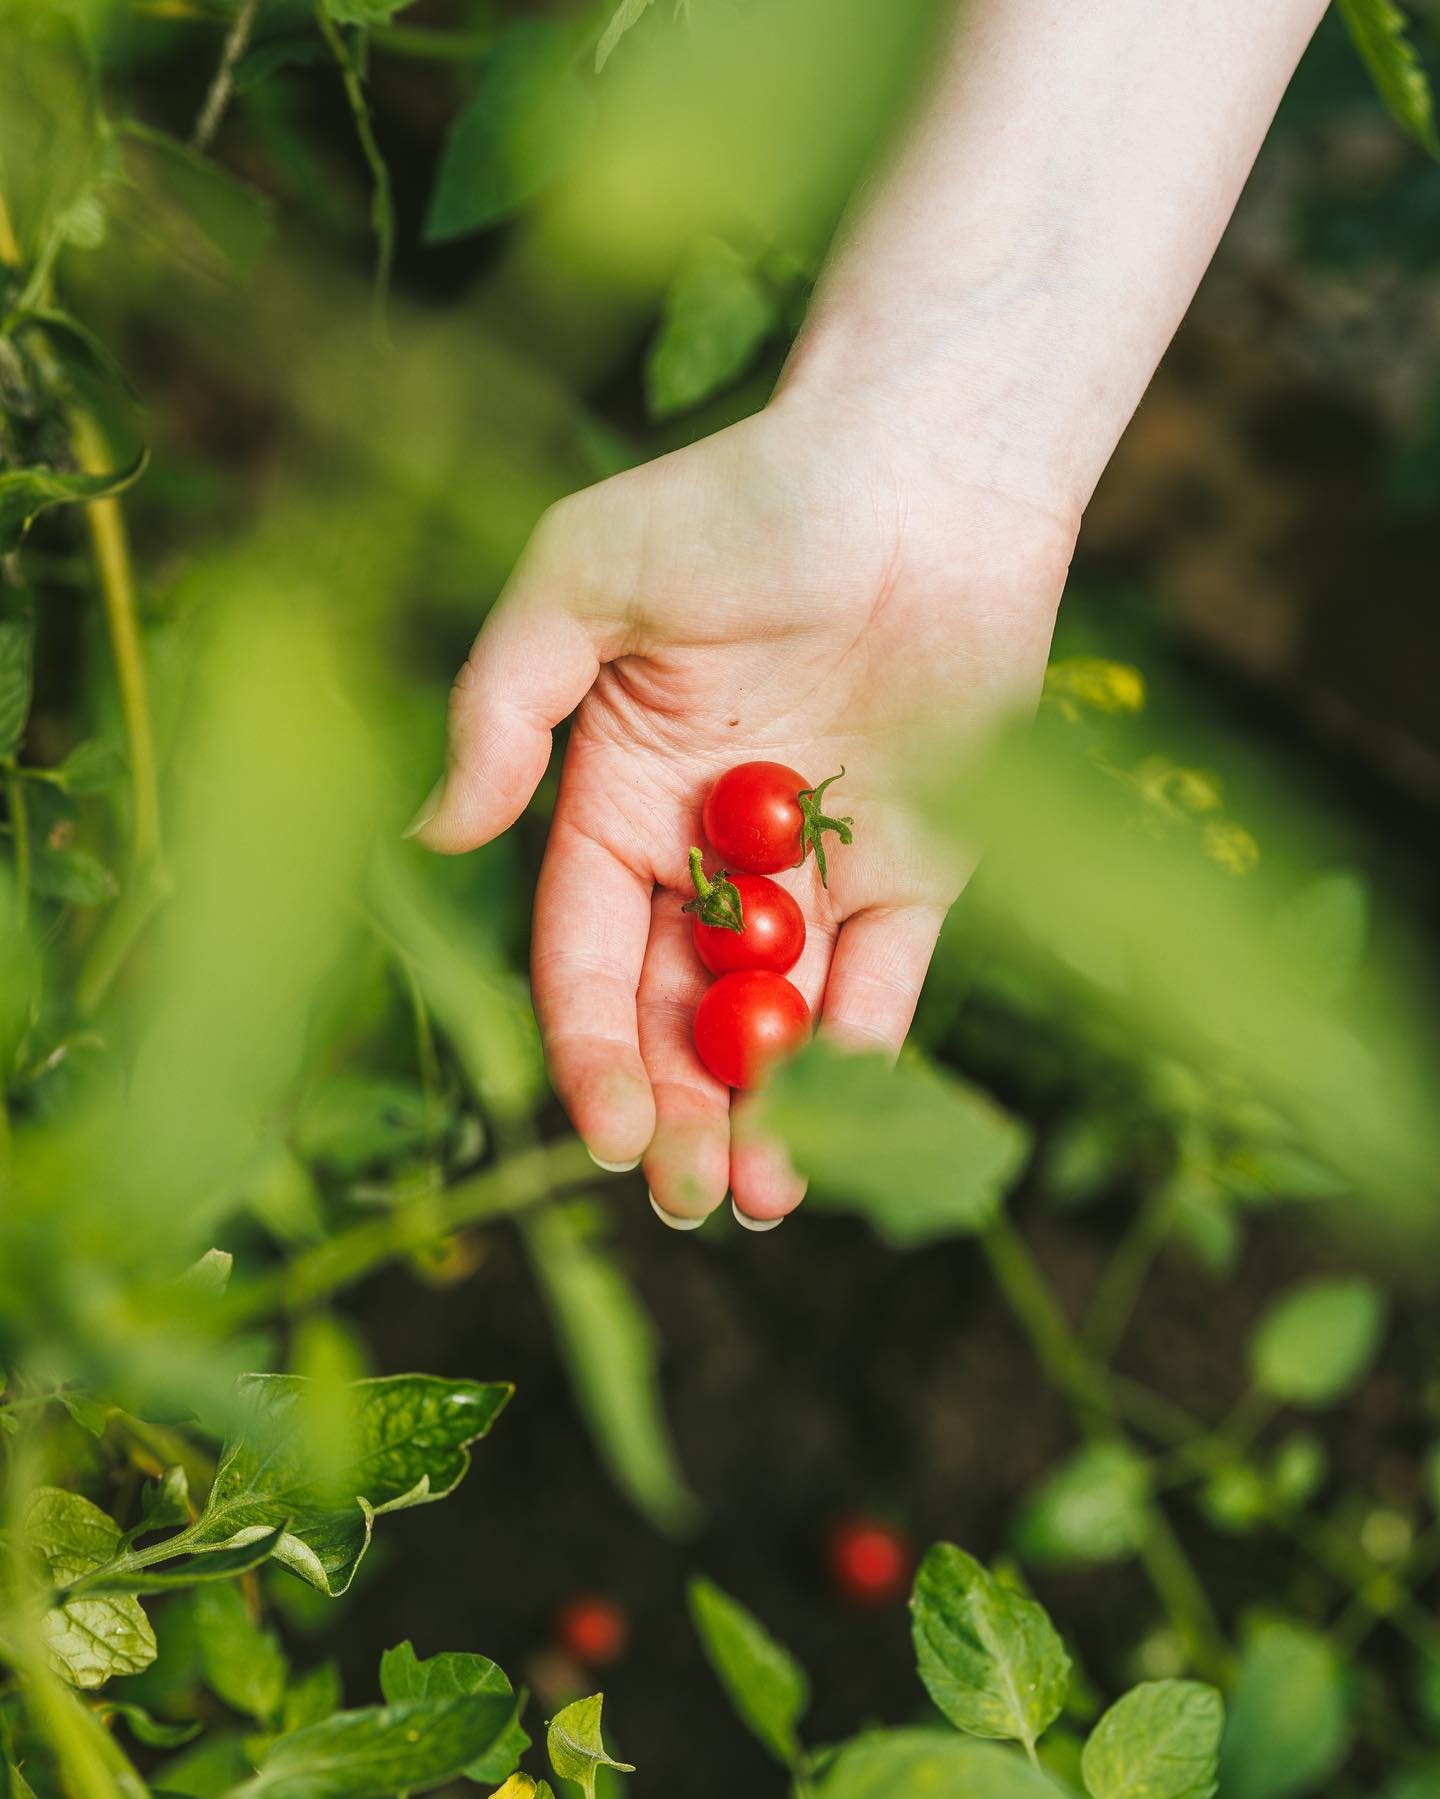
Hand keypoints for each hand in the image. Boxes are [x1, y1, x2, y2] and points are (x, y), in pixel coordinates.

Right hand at [412, 392, 1073, 1223]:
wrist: (923, 468)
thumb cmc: (742, 501)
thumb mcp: (584, 580)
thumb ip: (505, 706)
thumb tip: (440, 835)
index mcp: (616, 797)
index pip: (582, 953)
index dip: (585, 1049)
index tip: (606, 1132)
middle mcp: (707, 851)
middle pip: (673, 1011)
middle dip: (675, 1109)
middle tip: (689, 1197)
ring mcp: (814, 867)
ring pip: (776, 1017)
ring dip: (765, 1111)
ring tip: (760, 1198)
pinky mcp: (917, 865)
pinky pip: (886, 976)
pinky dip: (864, 1047)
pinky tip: (845, 1119)